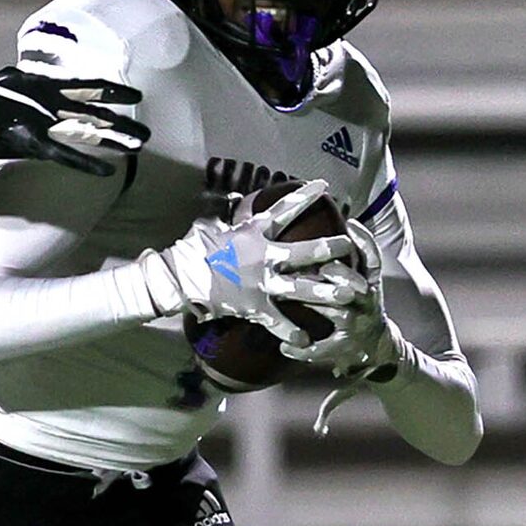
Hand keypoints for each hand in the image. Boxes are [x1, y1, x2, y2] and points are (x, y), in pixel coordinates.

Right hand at [0, 67, 147, 174]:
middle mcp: (48, 100)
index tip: (135, 96)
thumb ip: (31, 80)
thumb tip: (43, 78)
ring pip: (86, 131)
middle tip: (148, 133)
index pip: (87, 85)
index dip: (112, 89)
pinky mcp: (31, 142)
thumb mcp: (9, 80)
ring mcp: (41, 121)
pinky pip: (65, 155)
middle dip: (121, 122)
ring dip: (114, 140)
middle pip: (94, 111)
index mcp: (43, 84)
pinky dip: (86, 164)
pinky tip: (108, 171)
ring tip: (140, 147)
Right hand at [134, 181, 341, 332]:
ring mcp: (262, 283)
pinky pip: (278, 322)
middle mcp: (265, 257)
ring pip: (303, 289)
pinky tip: (307, 339)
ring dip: (326, 292)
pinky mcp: (254, 307)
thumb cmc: (191, 251)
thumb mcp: (210, 227)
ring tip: (348, 295)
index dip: (305, 197)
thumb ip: (228, 218)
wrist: (177, 279)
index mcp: (254, 233)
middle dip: (332, 248)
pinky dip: (292, 332)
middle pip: (307, 252)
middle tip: (348, 246)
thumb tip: (233, 202)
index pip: (285, 211)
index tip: (324, 186)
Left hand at [278, 219, 397, 373]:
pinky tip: (283, 347)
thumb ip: (346, 257)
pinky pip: (321, 349)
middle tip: (316, 263)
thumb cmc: (358, 304)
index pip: (371, 258)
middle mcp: (366, 301)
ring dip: (313, 305)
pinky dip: (301, 348)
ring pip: (337, 313)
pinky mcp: (344, 348)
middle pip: (353, 283)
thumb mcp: (360, 281)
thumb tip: (335, 216)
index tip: (349, 224)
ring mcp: (356, 325)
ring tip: (289, 298)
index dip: (364, 240)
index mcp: (369, 282)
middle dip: (337, 273)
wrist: (375, 347)